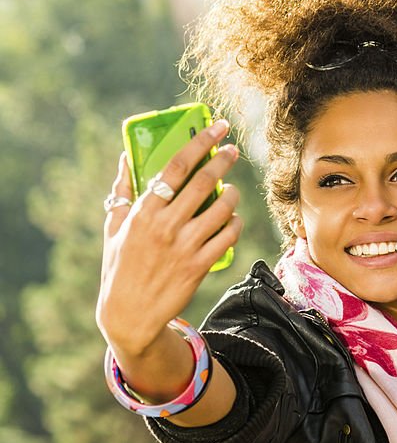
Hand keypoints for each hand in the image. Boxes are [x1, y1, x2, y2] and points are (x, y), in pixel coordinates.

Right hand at [96, 119, 242, 360]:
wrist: (130, 314)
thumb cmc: (119, 267)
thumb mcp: (114, 228)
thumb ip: (122, 191)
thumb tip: (125, 158)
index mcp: (143, 211)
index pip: (175, 167)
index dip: (200, 143)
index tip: (217, 127)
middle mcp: (165, 225)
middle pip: (204, 182)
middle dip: (224, 160)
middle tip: (234, 150)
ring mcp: (185, 245)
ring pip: (223, 209)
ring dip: (233, 194)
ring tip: (233, 190)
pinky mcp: (200, 265)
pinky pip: (229, 236)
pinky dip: (236, 224)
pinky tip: (233, 220)